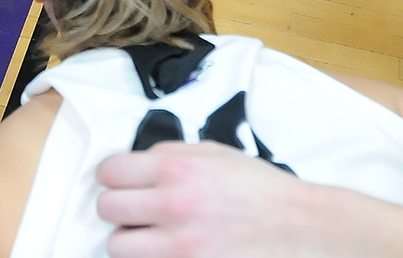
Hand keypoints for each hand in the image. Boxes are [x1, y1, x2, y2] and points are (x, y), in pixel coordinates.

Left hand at [97, 142, 325, 257]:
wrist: (296, 224)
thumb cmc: (259, 188)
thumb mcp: (214, 153)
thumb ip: (170, 153)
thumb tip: (136, 163)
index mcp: (177, 168)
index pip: (109, 172)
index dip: (113, 177)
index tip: (121, 182)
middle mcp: (172, 204)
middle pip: (107, 209)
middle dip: (118, 207)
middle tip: (134, 210)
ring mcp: (178, 245)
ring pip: (116, 246)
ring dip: (129, 240)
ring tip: (148, 235)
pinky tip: (166, 249)